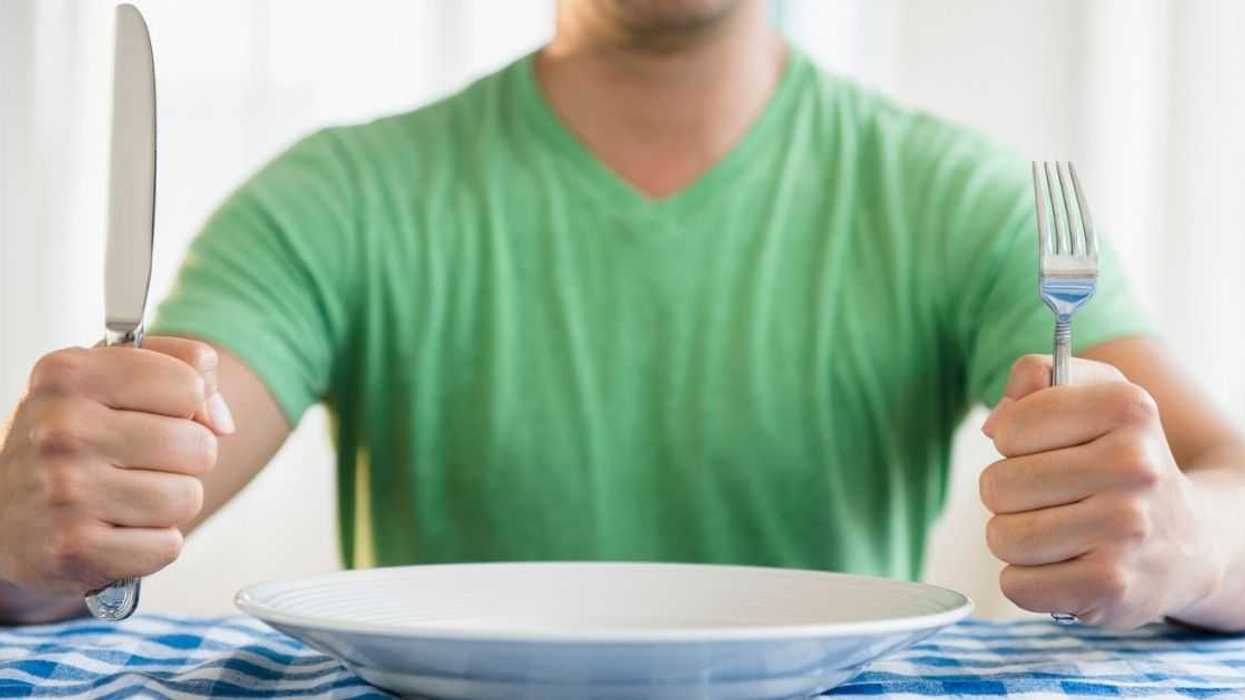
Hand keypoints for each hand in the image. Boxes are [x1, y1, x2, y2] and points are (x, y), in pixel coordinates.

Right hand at [0, 337, 233, 596]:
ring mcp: (64, 492)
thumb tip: (224, 424)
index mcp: (69, 374)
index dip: (186, 406)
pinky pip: (168, 546)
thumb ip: (185, 368)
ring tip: (126, 497)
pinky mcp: (73, 549)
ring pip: (188, 498)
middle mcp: (61, 429)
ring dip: (169, 503)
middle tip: (138, 464)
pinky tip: (116, 531)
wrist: (1, 513)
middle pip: (199, 445)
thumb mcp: (110, 379)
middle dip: (183, 459)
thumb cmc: (72, 438)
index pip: (188, 385)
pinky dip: (152, 544)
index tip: (152, 415)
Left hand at [979, 355, 1223, 628]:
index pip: (1010, 429)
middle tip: (1052, 498)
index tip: (1047, 448)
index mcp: (1126, 408)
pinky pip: (1016, 585)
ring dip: (1015, 540)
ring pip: (1002, 537)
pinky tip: (1065, 568)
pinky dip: (1028, 580)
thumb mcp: (1094, 395)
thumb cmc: (1120, 459)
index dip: (1013, 441)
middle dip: (1009, 494)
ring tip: (1058, 532)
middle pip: (997, 486)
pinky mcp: (1112, 586)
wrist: (1189, 541)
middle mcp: (1134, 466)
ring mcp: (1126, 530)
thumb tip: (994, 426)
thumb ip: (1035, 378)